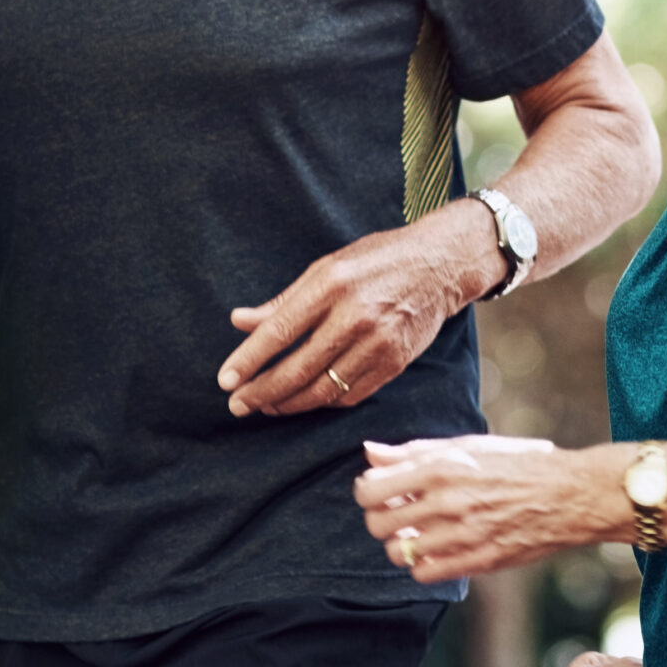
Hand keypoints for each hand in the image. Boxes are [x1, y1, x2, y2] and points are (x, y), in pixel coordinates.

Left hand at [216, 203, 496, 416]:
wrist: (440, 265)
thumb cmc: (377, 261)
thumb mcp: (327, 267)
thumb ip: (283, 300)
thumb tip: (239, 321)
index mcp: (331, 284)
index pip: (280, 331)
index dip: (249, 359)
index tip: (225, 380)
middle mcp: (355, 315)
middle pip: (298, 368)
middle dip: (262, 392)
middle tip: (238, 405)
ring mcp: (378, 342)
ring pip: (323, 389)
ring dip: (289, 403)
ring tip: (267, 405)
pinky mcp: (395, 362)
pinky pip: (351, 395)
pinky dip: (324, 401)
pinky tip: (306, 399)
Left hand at [352, 435, 622, 582]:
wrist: (569, 494)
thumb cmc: (520, 463)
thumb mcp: (469, 445)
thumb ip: (416, 451)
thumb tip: (370, 453)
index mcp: (442, 467)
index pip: (370, 489)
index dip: (367, 492)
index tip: (380, 491)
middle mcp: (447, 501)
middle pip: (378, 524)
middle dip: (381, 519)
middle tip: (399, 514)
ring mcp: (462, 534)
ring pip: (398, 552)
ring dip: (401, 544)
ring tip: (419, 533)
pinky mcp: (477, 561)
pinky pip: (424, 573)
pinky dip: (423, 565)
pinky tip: (438, 550)